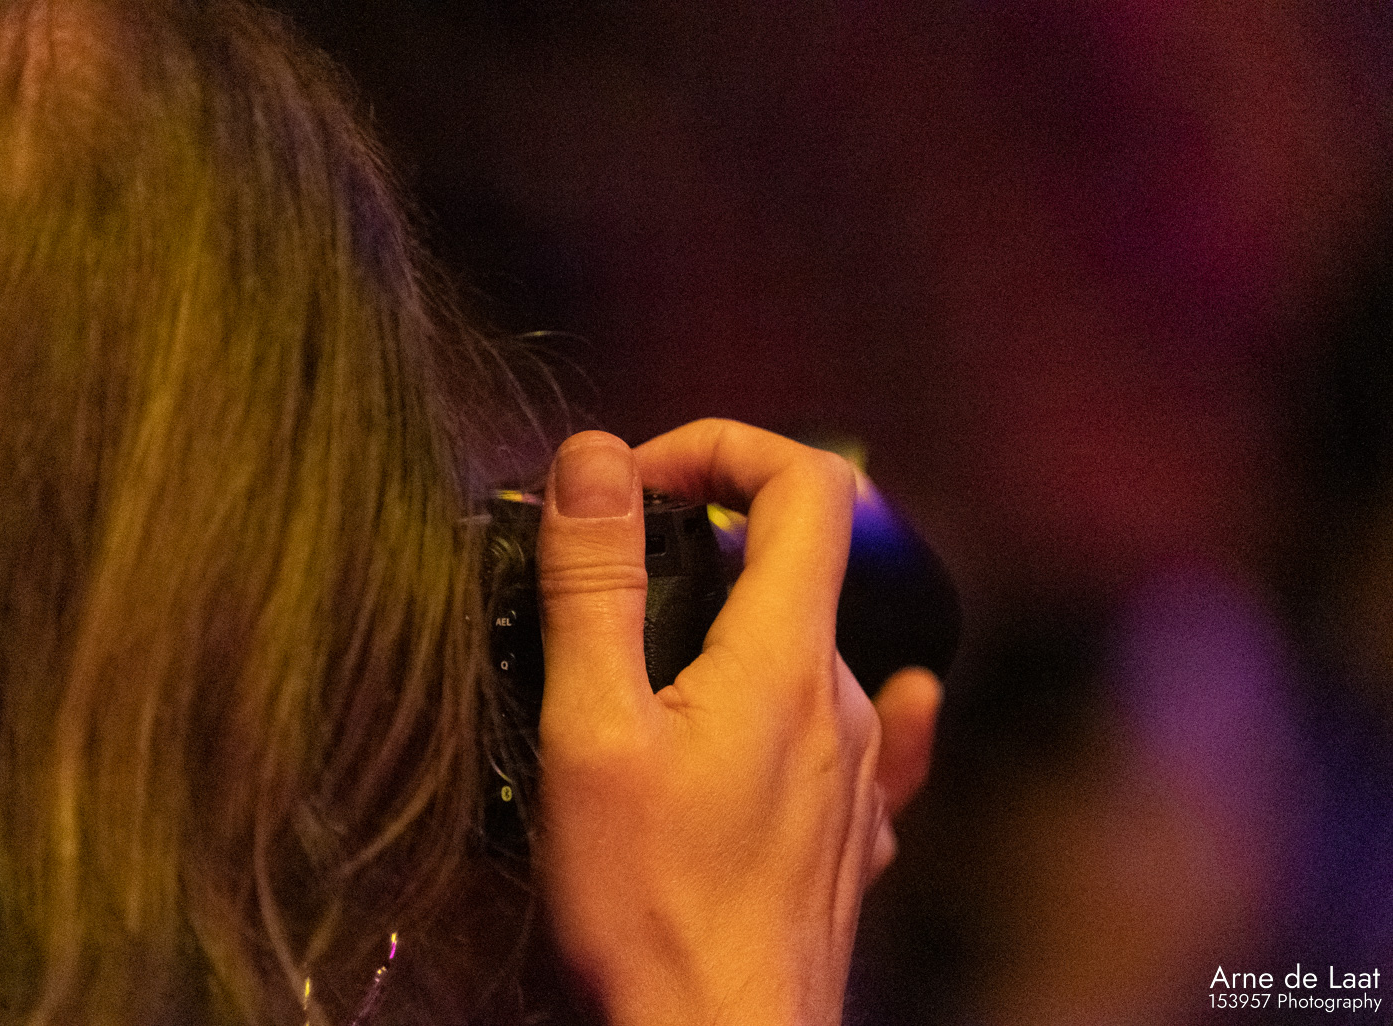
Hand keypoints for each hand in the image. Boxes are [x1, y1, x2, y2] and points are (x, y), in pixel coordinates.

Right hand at [535, 420, 940, 1025]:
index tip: (638, 484)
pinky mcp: (846, 835)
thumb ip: (596, 585)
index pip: (809, 483)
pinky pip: (839, 735)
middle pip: (794, 566)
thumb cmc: (649, 908)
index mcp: (788, 658)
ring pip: (799, 653)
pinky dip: (790, 701)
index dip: (724, 447)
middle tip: (602, 591)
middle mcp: (844, 702)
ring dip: (721, 633)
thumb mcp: (593, 733)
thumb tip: (595, 454)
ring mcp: (855, 773)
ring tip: (631, 693)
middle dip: (697, 543)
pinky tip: (777, 732)